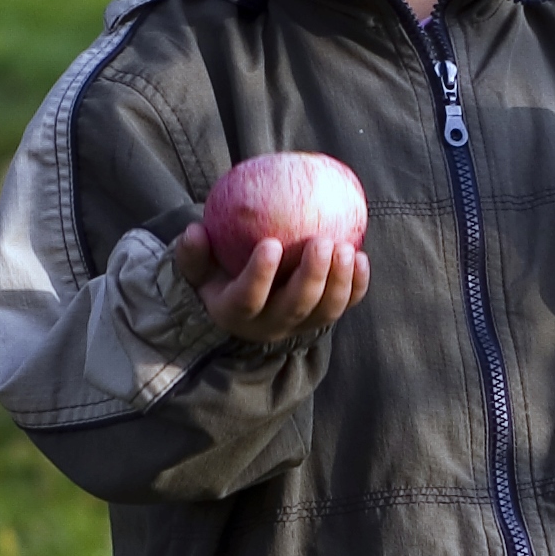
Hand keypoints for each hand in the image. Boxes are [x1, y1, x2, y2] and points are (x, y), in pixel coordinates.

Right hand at [174, 222, 370, 344]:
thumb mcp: (198, 269)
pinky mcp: (322, 318)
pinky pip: (345, 305)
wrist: (246, 305)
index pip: (248, 299)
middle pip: (295, 307)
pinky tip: (362, 257)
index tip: (270, 244)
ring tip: (346, 248)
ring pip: (325, 311)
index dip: (259, 275)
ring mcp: (300, 325)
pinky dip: (356, 286)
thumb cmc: (219, 276)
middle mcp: (271, 324)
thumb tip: (194, 230)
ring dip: (339, 281)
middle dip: (311, 277)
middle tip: (321, 241)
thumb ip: (193, 253)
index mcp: (236, 312)